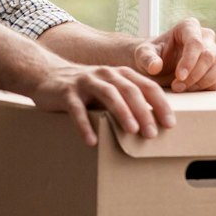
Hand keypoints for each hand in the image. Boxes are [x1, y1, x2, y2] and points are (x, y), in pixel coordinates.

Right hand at [25, 60, 174, 145]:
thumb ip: (127, 99)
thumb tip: (153, 123)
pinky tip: (91, 140)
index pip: (146, 86)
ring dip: (122, 113)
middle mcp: (105, 74)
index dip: (160, 104)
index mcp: (119, 74)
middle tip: (152, 133)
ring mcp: (85, 82)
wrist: (46, 75)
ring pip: (108, 95)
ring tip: (132, 131)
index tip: (170, 124)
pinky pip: (77, 109)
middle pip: (129, 90)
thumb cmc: (84, 88)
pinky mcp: (67, 92)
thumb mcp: (108, 89)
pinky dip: (85, 125)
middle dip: (144, 111)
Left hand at [135, 17, 215, 92]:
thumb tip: (155, 66)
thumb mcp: (142, 55)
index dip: (189, 61)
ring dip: (204, 81)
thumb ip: (147, 59)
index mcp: (188, 27)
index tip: (178, 77)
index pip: (195, 42)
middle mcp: (206, 36)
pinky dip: (211, 86)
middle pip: (209, 56)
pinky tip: (193, 90)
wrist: (158, 66)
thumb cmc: (151, 56)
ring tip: (184, 88)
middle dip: (193, 75)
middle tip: (176, 86)